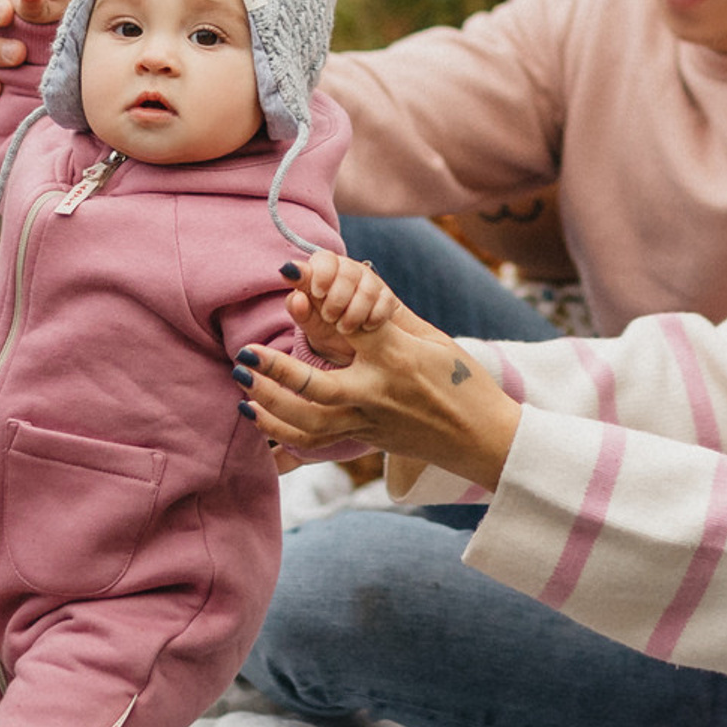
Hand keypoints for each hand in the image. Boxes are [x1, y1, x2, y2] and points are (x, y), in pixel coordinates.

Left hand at [234, 297, 520, 493]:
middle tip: (244, 356)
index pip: (350, 326)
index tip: (289, 283)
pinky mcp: (364, 440)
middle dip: (275, 373)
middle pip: (316, 388)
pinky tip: (258, 416)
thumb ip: (388, 320)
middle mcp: (379, 394)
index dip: (316, 302)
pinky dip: (280, 432)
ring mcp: (369, 423)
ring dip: (269, 405)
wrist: (483, 439)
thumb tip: (348, 293)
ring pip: (308, 423)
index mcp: (398, 358)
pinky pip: (314, 443)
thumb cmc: (463, 382)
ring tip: (243, 385)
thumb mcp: (432, 341)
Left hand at [280, 246, 397, 367]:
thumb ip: (298, 308)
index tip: (317, 293)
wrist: (352, 344)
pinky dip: (373, 318)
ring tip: (344, 328)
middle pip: (348, 272)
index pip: (324, 259)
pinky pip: (384, 303)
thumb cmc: (324, 325)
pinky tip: (364, 326)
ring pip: (367, 289)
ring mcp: (370, 282)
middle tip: (329, 317)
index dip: (321, 273)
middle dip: (337, 298)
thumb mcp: (308, 320)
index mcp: (325, 269)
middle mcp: (348, 270)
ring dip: (354, 312)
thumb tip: (297, 297)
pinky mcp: (387, 297)